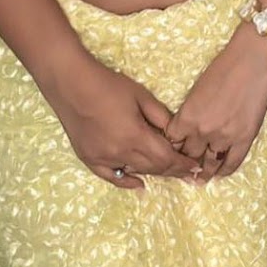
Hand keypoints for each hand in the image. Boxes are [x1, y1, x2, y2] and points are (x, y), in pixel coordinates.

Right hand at [48, 54, 199, 190]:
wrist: (71, 83)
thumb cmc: (108, 85)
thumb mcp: (142, 96)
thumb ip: (162, 117)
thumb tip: (177, 134)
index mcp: (135, 137)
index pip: (166, 158)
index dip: (182, 164)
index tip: (195, 167)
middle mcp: (119, 153)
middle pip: (153, 168)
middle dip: (173, 171)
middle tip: (189, 173)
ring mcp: (102, 158)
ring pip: (136, 172)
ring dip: (154, 174)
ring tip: (170, 174)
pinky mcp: (88, 158)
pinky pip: (111, 177)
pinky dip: (126, 182)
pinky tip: (139, 184)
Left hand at [164, 24, 266, 179]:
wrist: (252, 60)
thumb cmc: (223, 68)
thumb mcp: (196, 91)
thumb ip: (189, 113)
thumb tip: (186, 128)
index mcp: (186, 117)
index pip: (172, 144)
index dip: (170, 150)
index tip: (171, 155)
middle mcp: (202, 131)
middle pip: (188, 156)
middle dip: (185, 164)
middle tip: (183, 170)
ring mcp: (225, 137)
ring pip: (209, 164)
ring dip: (204, 173)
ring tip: (201, 179)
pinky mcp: (245, 138)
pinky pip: (232, 163)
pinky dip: (224, 171)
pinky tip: (220, 173)